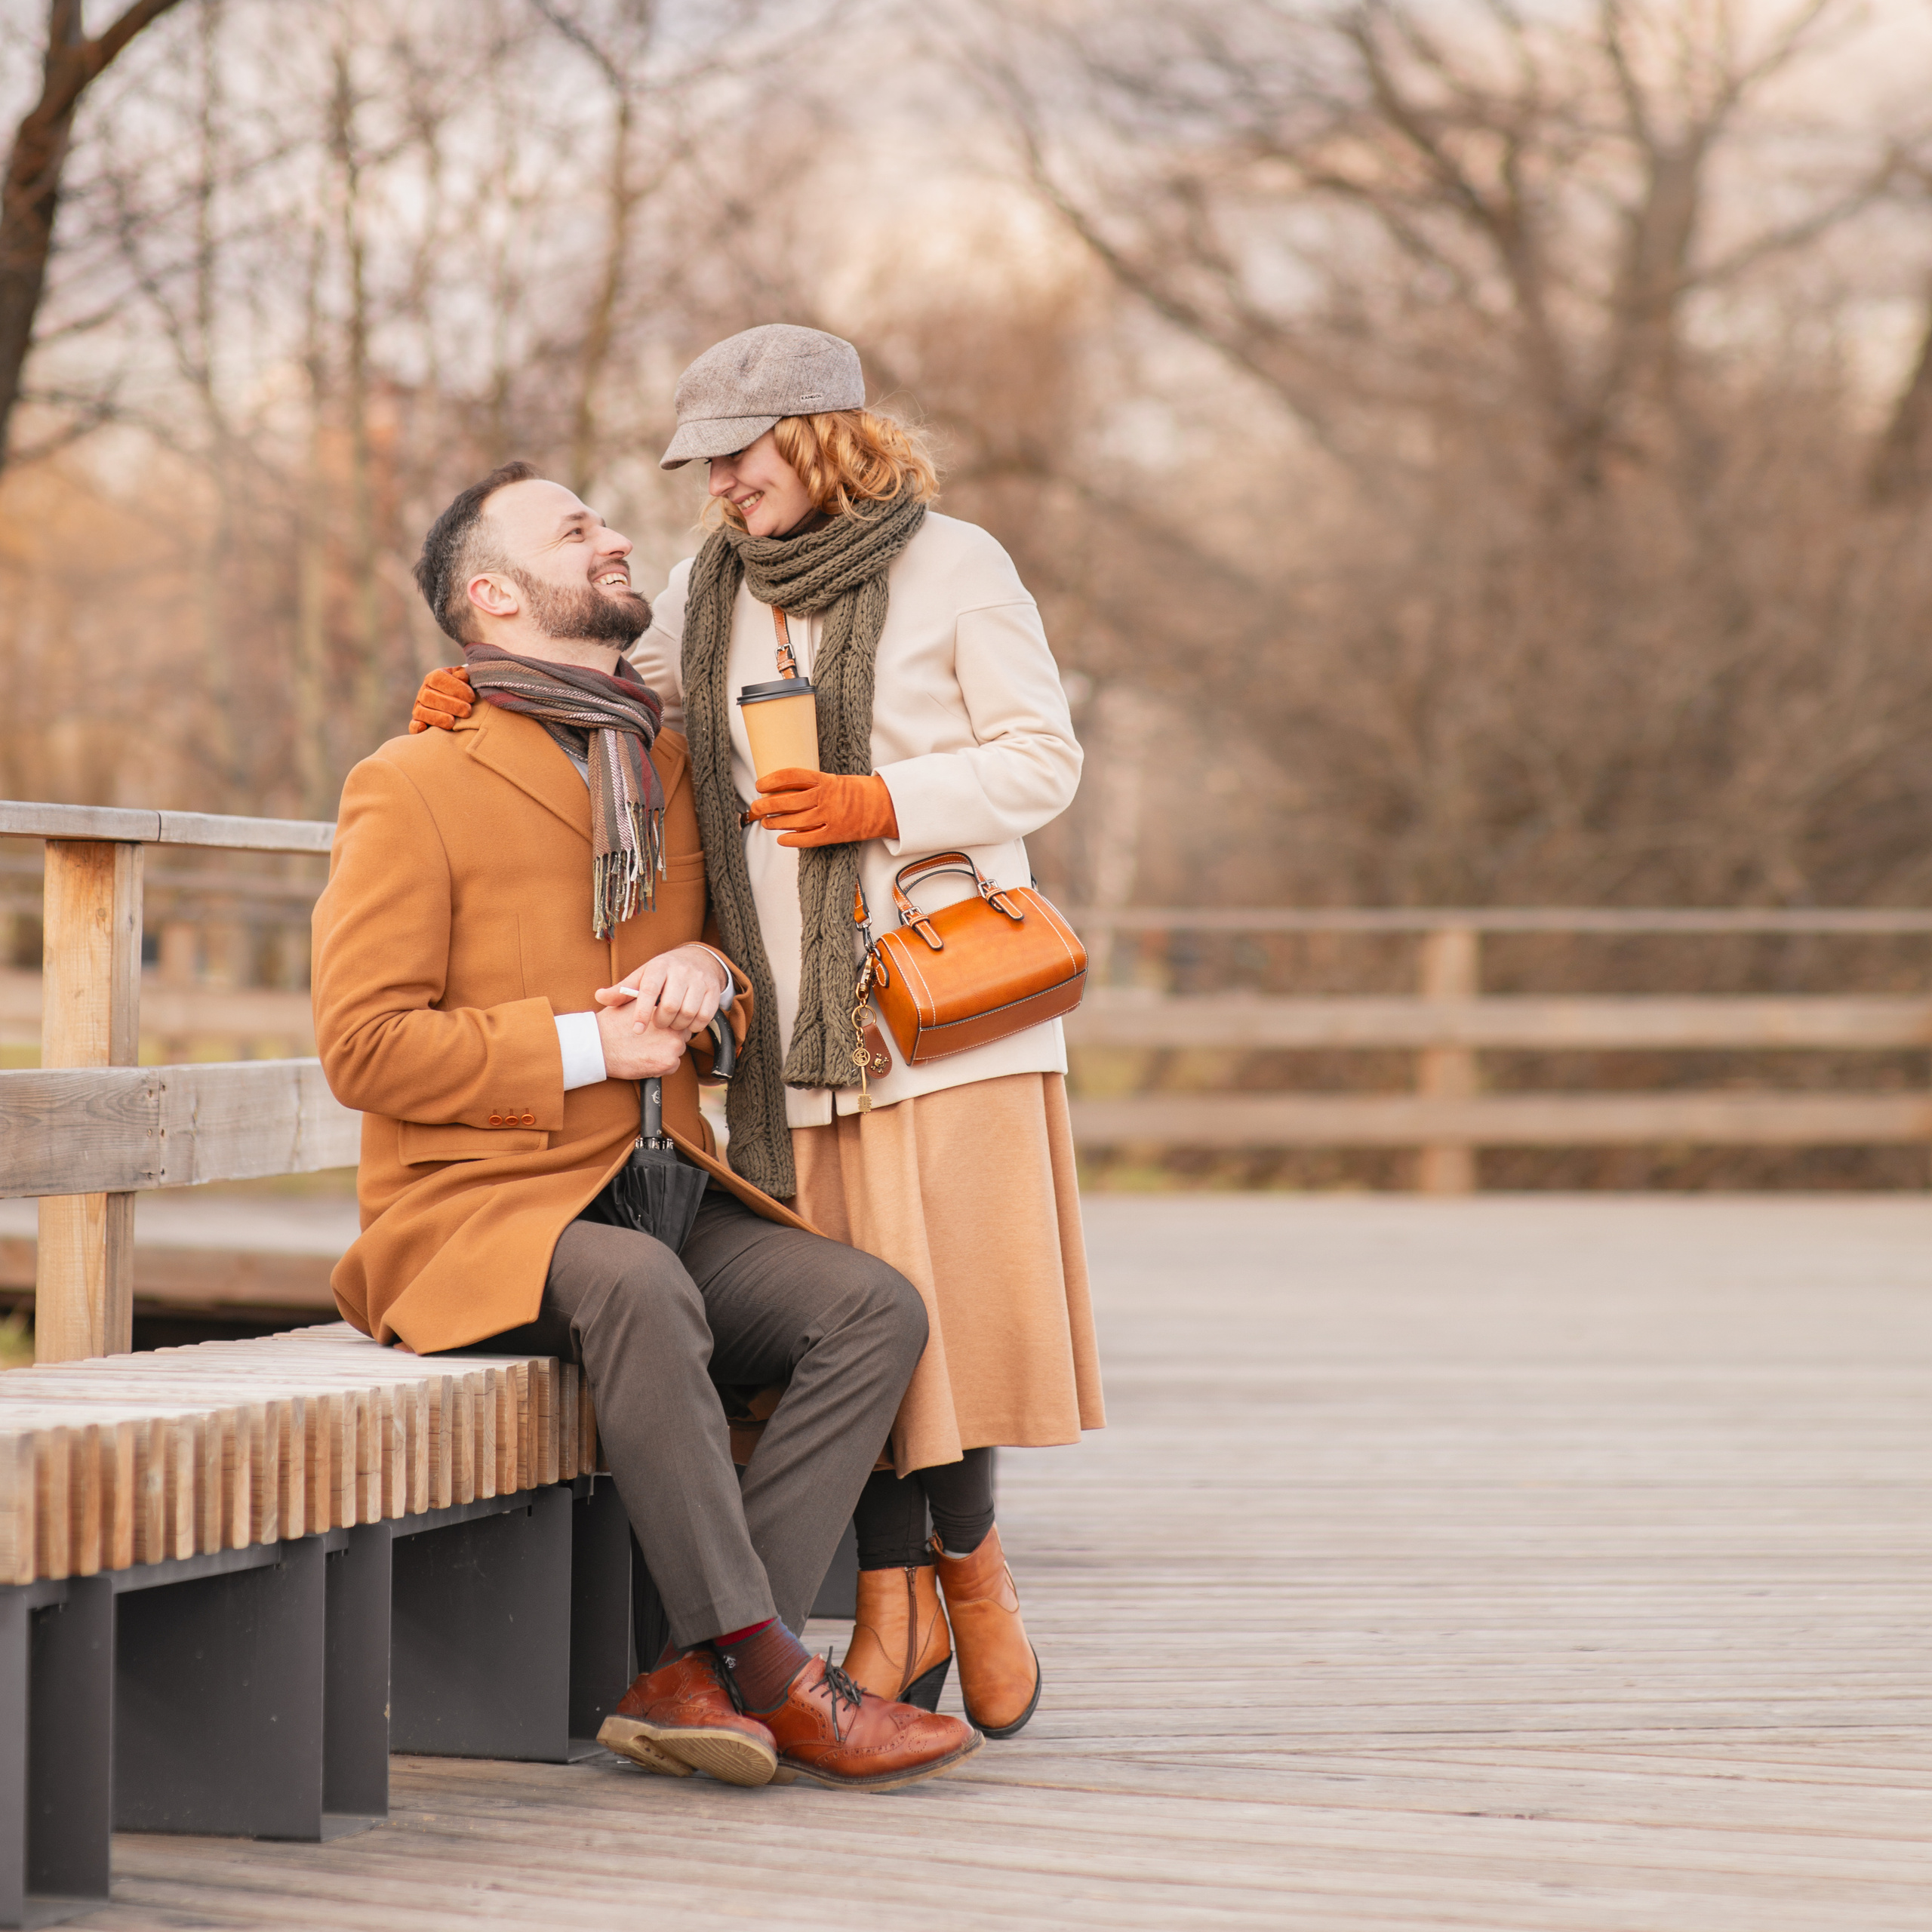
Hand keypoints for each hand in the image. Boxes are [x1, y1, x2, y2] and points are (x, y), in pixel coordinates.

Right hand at [409, 665, 472, 732]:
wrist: (459, 703)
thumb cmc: (465, 690)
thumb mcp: (465, 679)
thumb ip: (464, 676)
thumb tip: (462, 677)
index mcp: (433, 678)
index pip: (438, 679)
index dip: (454, 687)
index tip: (471, 697)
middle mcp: (423, 692)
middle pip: (430, 696)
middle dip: (450, 705)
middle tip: (467, 711)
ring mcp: (419, 707)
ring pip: (421, 711)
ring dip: (437, 717)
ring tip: (452, 722)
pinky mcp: (418, 723)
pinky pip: (412, 725)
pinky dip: (416, 727)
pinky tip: (424, 727)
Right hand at [593, 1001, 689, 1079]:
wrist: (598, 1045)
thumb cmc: (612, 1024)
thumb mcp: (632, 1003)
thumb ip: (651, 1001)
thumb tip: (662, 998)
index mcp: (666, 1009)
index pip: (679, 1017)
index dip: (670, 1024)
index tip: (658, 1029)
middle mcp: (674, 1026)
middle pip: (682, 1034)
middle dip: (671, 1038)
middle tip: (652, 1041)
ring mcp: (673, 1045)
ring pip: (678, 1051)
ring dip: (667, 1052)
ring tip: (646, 1050)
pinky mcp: (667, 1062)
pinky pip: (673, 1066)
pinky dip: (662, 1066)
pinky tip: (646, 1060)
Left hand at [597, 943, 729, 1040]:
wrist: (697, 960)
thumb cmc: (662, 974)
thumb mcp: (641, 977)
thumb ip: (621, 991)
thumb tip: (599, 997)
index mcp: (659, 966)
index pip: (649, 990)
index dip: (642, 1012)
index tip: (637, 1030)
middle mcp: (681, 971)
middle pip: (670, 1005)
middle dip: (662, 1021)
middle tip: (658, 1025)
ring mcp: (700, 980)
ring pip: (688, 1012)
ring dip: (678, 1025)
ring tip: (672, 1024)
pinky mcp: (713, 990)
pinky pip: (705, 1015)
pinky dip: (695, 1025)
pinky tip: (687, 1023)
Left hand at [747, 768, 897, 846]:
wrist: (885, 807)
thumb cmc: (860, 792)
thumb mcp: (837, 780)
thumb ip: (815, 785)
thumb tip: (786, 790)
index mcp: (826, 780)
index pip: (791, 776)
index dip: (772, 780)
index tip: (760, 784)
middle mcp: (826, 797)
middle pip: (788, 801)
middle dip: (767, 804)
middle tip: (756, 806)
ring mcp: (830, 816)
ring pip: (794, 820)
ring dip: (776, 822)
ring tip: (766, 822)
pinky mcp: (835, 833)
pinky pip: (808, 838)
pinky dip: (792, 839)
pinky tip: (781, 839)